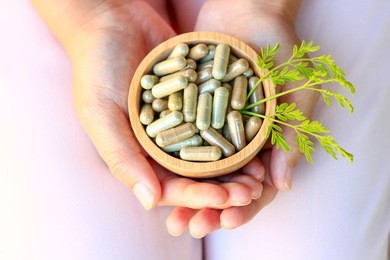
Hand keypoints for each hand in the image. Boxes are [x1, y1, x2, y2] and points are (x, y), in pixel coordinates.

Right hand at [32, 0, 261, 210]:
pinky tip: (257, 136)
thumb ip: (122, 156)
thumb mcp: (101, 113)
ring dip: (236, 164)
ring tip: (260, 171)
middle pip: (196, 174)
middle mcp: (162, 143)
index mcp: (138, 154)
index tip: (225, 199)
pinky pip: (218, 117)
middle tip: (251, 191)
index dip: (197, 196)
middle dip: (223, 186)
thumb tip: (150, 202)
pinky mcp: (196, 99)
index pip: (169, 186)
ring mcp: (182, 121)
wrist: (112, 18)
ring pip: (212, 151)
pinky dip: (236, 128)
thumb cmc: (97, 67)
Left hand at [166, 0, 317, 236]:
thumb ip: (291, 138)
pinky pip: (184, 141)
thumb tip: (284, 186)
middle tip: (192, 227)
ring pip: (202, 169)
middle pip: (225, 183)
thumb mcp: (295, 91)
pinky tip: (159, 178)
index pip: (257, 185)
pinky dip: (174, 161)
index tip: (227, 219)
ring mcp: (215, 125)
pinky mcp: (194, 110)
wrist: (248, 7)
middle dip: (209, 207)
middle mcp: (240, 138)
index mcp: (268, 141)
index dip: (243, 206)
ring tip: (173, 216)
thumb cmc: (280, 47)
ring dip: (189, 193)